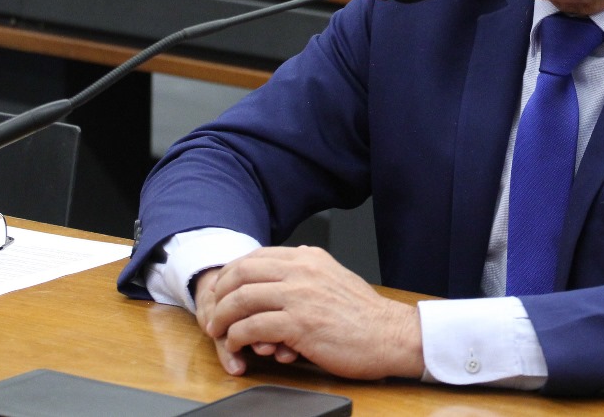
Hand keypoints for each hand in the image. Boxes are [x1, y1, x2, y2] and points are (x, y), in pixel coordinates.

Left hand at [200, 246, 424, 379]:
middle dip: (220, 294)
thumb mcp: (335, 277)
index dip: (231, 274)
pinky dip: (237, 338)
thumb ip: (309, 271)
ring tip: (218, 332)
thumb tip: (286, 265)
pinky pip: (252, 327)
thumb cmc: (365, 315)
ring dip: (222, 318)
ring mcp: (300, 296)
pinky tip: (238, 345)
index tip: (222, 291)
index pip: (256, 256)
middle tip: (213, 312)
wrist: (390, 336)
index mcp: (310, 257)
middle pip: (242, 272)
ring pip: (241, 299)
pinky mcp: (299, 324)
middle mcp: (303, 270)